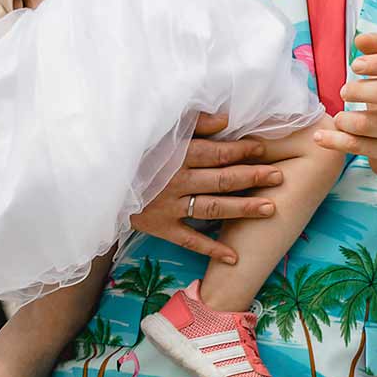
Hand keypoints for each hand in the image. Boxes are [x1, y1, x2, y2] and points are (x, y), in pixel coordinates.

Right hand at [130, 113, 284, 263]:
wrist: (97, 177)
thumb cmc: (135, 149)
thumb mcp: (161, 129)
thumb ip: (195, 123)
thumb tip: (227, 119)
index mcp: (178, 154)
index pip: (219, 152)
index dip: (244, 150)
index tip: (266, 149)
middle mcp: (177, 181)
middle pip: (223, 179)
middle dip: (253, 177)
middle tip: (280, 176)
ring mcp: (168, 206)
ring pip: (213, 208)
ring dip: (243, 209)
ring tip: (271, 209)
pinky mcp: (159, 226)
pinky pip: (189, 240)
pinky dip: (211, 248)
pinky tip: (234, 257)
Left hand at [315, 32, 376, 181]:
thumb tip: (359, 37)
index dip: (375, 62)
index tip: (355, 65)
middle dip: (360, 89)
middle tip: (343, 92)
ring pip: (368, 123)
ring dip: (345, 119)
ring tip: (338, 118)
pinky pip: (358, 146)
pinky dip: (334, 141)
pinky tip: (320, 137)